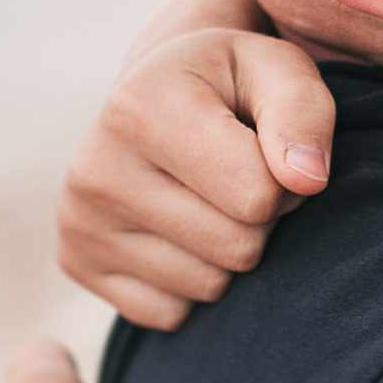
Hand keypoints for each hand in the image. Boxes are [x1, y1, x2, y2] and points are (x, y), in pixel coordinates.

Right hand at [57, 30, 333, 328]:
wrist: (159, 94)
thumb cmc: (234, 84)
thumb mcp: (280, 70)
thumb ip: (304, 113)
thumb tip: (307, 180)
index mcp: (142, 108)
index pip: (260, 197)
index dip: (289, 182)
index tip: (272, 151)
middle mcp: (95, 168)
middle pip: (238, 247)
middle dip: (264, 219)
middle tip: (245, 177)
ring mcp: (78, 221)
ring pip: (209, 286)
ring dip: (231, 251)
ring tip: (213, 197)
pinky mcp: (75, 263)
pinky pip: (171, 313)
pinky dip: (193, 281)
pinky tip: (182, 227)